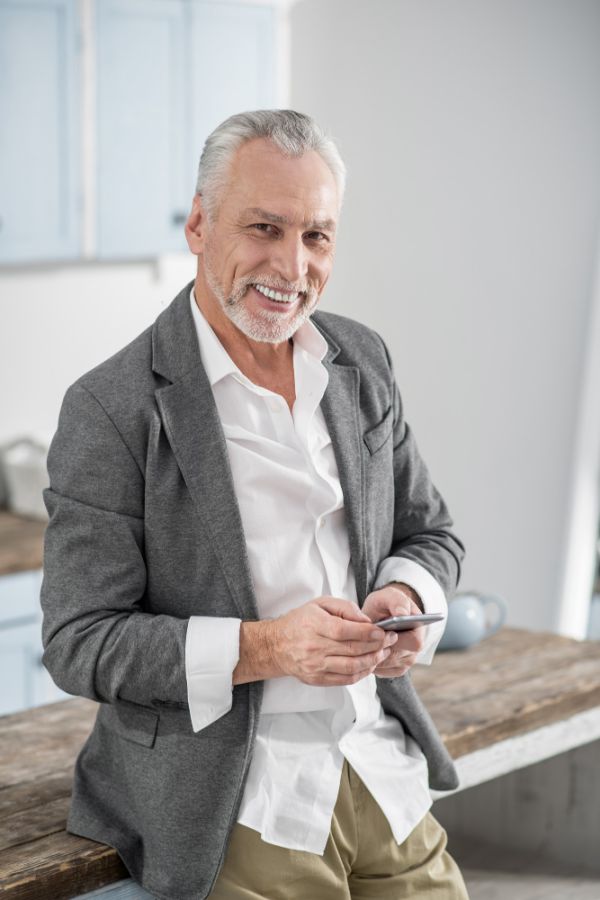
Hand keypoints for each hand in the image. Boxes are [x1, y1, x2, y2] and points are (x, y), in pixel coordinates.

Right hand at [268, 596, 398, 686]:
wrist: (276, 645)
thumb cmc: (300, 621)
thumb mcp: (320, 604)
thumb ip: (345, 608)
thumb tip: (366, 621)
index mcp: (314, 625)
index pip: (345, 631)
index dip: (367, 633)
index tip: (383, 631)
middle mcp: (314, 647)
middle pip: (352, 650)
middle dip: (376, 646)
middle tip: (391, 640)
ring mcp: (315, 666)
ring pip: (351, 667)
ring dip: (372, 661)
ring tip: (383, 653)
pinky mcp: (317, 679)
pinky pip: (345, 680)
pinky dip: (361, 673)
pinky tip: (370, 664)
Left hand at [361, 584, 424, 677]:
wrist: (381, 614)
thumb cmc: (386, 604)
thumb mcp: (390, 596)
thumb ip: (397, 601)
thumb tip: (402, 614)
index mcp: (419, 630)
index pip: (414, 642)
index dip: (396, 640)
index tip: (377, 633)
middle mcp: (416, 649)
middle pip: (397, 656)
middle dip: (377, 648)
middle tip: (361, 639)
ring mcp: (406, 661)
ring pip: (387, 665)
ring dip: (372, 655)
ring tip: (360, 644)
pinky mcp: (396, 669)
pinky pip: (381, 671)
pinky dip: (370, 662)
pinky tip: (363, 651)